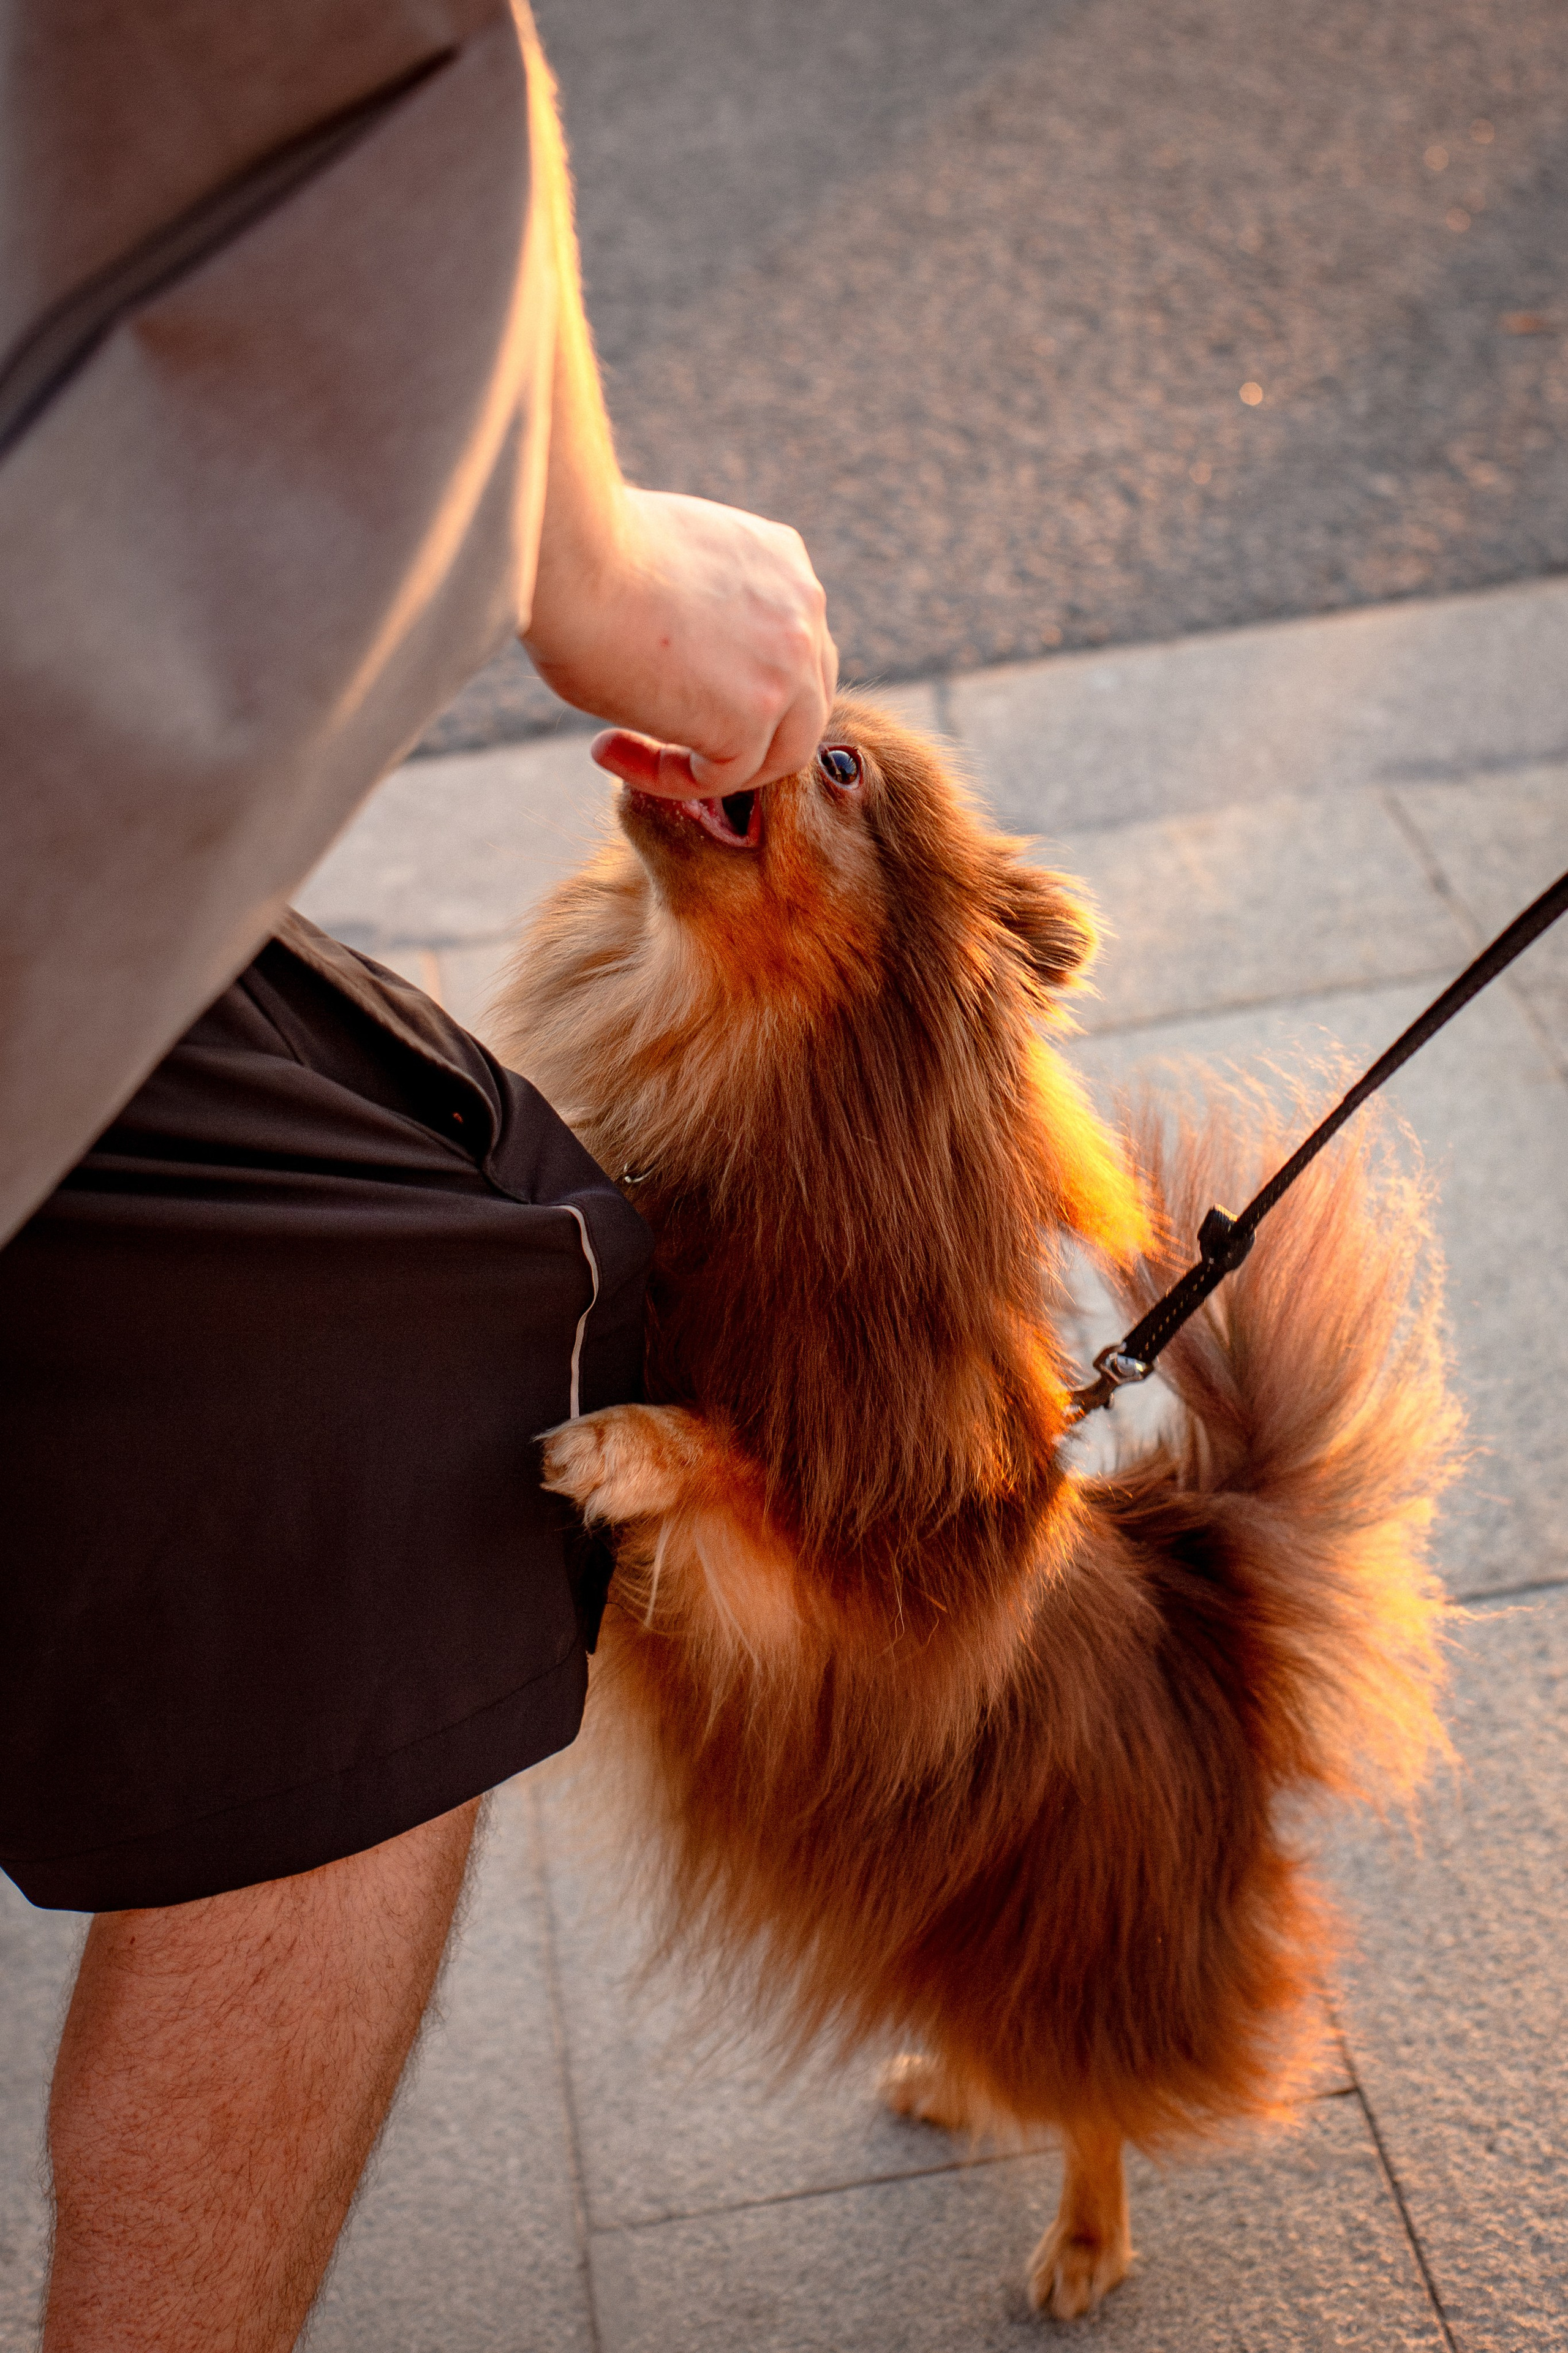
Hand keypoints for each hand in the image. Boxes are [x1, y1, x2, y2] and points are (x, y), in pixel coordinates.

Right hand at [523, 486, 836, 798]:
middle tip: (672, 745)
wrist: (569, 548)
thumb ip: (701, 610)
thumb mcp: (670, 566)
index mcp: (785, 563)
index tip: (667, 688)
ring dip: (707, 767)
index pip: (790, 650)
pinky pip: (720, 777)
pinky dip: (664, 778)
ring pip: (775, 752)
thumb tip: (678, 659)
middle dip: (744, 737)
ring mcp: (788, 665)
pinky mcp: (754, 714)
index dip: (740, 686)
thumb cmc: (587, 548)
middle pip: (802, 705)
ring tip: (631, 754)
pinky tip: (607, 750)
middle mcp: (803, 610)